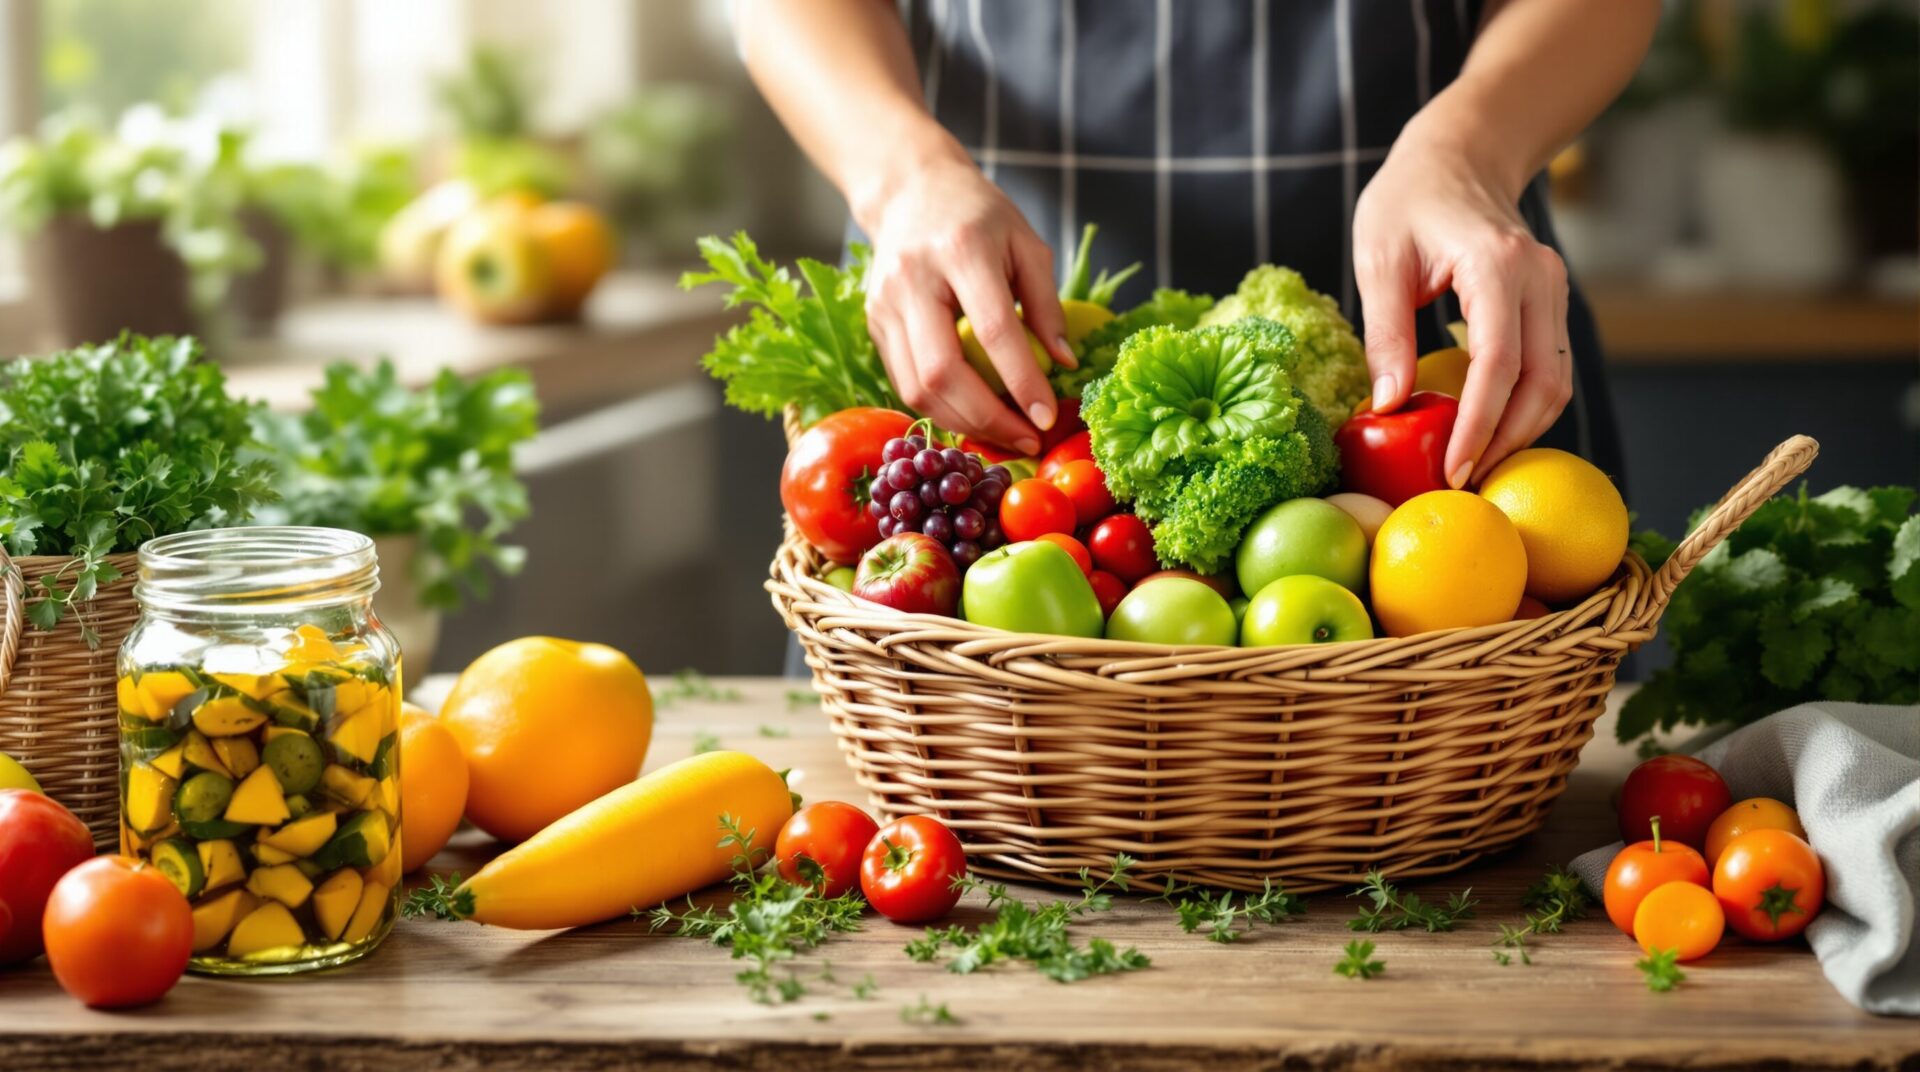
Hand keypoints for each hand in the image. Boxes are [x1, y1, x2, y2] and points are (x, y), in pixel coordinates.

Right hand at [856, 152, 1071, 455]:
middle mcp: (913, 280)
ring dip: (963, 424)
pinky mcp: (874, 325)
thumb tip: (1063, 364)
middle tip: (1026, 439)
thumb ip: (1047, 303)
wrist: (910, 192)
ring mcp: (885, 305)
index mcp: (960, 250)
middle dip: (988, 419)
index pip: (993, 330)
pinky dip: (942, 409)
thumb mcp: (1026, 244)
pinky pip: (905, 383)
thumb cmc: (979, 216)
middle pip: (943, 371)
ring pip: (917, 387)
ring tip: (1003, 435)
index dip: (1022, 381)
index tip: (1047, 417)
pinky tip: (973, 417)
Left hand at [1352, 124, 1572, 487]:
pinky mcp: (1551, 303)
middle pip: (1543, 382)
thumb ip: (1386, 332)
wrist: (1458, 154)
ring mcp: (1554, 291)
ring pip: (1556, 381)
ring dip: (1521, 430)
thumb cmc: (1409, 199)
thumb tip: (1388, 405)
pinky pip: (1550, 367)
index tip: (1453, 471)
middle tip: (1462, 483)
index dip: (1480, 425)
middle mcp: (1540, 280)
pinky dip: (1525, 406)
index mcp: (1497, 264)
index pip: (1500, 363)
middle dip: (1506, 441)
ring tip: (1474, 465)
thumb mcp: (1379, 260)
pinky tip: (1489, 431)